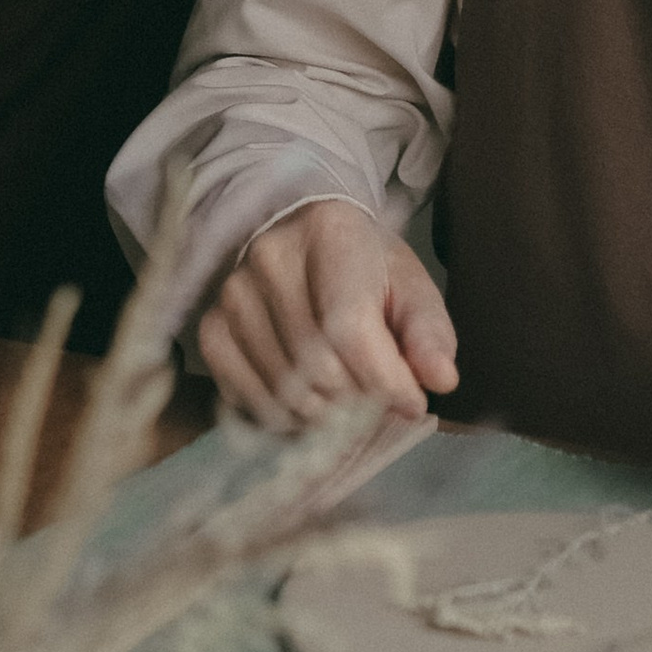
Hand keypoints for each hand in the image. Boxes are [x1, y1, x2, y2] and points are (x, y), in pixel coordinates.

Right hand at [198, 198, 458, 428]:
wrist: (300, 237)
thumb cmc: (364, 267)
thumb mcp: (409, 285)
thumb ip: (428, 331)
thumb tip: (440, 379)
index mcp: (330, 233)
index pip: (350, 327)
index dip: (386, 380)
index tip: (412, 403)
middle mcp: (271, 257)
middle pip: (317, 367)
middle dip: (358, 402)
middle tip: (375, 399)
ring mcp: (234, 293)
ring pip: (283, 392)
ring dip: (323, 416)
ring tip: (343, 399)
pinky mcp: (212, 327)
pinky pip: (246, 399)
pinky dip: (283, 418)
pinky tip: (305, 401)